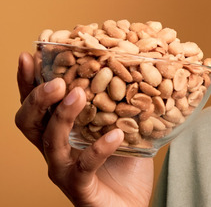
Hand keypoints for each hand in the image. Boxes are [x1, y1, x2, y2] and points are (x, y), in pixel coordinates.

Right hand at [15, 52, 152, 206]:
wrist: (130, 205)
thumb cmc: (125, 165)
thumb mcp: (123, 124)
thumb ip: (125, 99)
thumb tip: (146, 61)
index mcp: (60, 132)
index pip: (36, 104)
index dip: (28, 81)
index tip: (30, 54)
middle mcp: (55, 150)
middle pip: (29, 122)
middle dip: (38, 98)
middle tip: (58, 80)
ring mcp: (64, 170)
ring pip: (51, 142)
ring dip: (63, 116)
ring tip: (79, 93)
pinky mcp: (80, 188)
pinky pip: (84, 167)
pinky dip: (99, 149)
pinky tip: (116, 134)